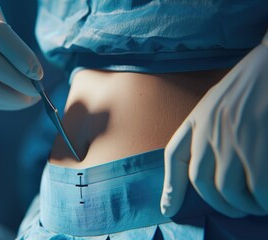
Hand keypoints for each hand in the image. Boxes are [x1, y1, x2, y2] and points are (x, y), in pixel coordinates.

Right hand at [0, 13, 42, 109]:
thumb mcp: (0, 39)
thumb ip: (16, 52)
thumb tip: (36, 78)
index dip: (20, 53)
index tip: (38, 72)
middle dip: (18, 79)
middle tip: (37, 89)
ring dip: (15, 97)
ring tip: (32, 97)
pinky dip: (8, 103)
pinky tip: (20, 100)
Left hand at [160, 33, 267, 217]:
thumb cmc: (251, 83)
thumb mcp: (219, 103)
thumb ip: (208, 129)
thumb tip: (211, 164)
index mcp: (198, 118)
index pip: (175, 156)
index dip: (170, 186)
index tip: (167, 209)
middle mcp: (209, 129)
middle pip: (201, 181)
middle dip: (218, 204)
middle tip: (236, 210)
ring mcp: (232, 137)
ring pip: (227, 189)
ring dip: (242, 205)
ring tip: (254, 206)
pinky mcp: (257, 145)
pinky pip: (256, 188)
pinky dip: (262, 201)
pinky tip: (266, 200)